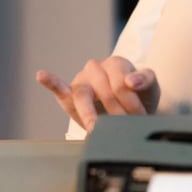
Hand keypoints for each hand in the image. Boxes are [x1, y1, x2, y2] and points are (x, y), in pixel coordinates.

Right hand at [36, 56, 159, 132]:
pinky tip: (42, 75)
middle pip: (103, 90)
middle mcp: (96, 68)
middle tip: (124, 126)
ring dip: (90, 113)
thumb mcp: (150, 88)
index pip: (120, 83)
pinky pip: (59, 87)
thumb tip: (131, 81)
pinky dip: (51, 82)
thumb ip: (145, 80)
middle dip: (116, 112)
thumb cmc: (140, 97)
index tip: (139, 116)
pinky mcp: (70, 95)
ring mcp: (82, 80)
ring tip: (95, 128)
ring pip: (82, 94)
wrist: (130, 111)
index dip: (131, 102)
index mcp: (116, 63)